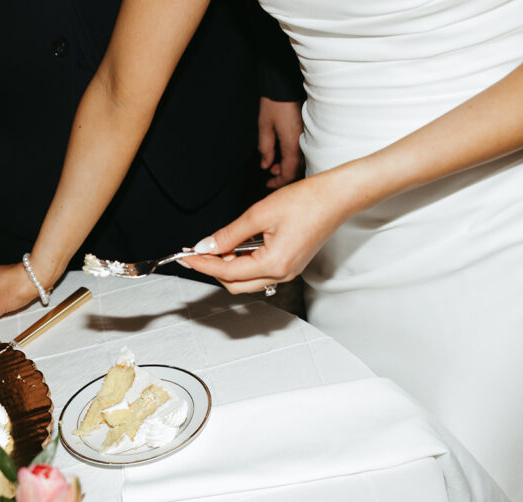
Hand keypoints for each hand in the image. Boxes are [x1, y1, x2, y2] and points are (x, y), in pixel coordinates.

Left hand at [184, 166, 355, 293]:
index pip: (227, 272)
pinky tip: (235, 247)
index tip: (185, 256)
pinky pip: (259, 272)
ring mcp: (287, 272)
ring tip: (216, 246)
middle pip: (234, 284)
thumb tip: (206, 246)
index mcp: (274, 264)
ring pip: (246, 280)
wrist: (337, 197)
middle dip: (213, 269)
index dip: (203, 264)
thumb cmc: (307, 201)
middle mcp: (282, 274)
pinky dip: (243, 263)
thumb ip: (229, 234)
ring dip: (228, 266)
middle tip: (197, 252)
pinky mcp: (290, 265)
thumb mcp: (259, 214)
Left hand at [257, 97, 303, 188]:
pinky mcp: (309, 131)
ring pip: (301, 161)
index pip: (289, 174)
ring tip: (274, 162)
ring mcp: (308, 137)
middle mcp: (303, 144)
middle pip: (297, 170)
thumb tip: (266, 165)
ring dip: (287, 166)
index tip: (267, 184)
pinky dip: (293, 156)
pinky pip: (303, 151)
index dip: (278, 183)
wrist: (287, 84)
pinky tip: (283, 152)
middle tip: (269, 173)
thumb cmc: (275, 103)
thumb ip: (265, 149)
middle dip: (282, 175)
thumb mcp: (264, 127)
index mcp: (293, 146)